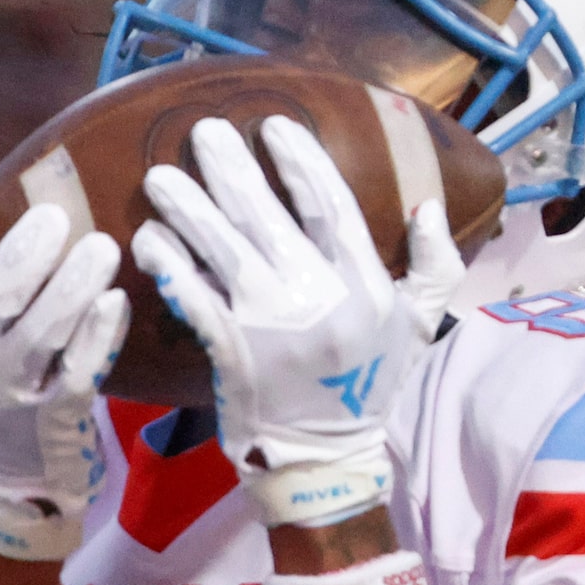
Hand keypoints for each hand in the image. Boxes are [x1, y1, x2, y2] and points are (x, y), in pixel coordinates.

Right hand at [0, 193, 128, 562]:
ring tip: (103, 247)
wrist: (14, 484)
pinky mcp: (54, 421)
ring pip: (38, 335)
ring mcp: (7, 397)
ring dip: (71, 287)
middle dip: (21, 257)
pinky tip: (115, 302)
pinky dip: (98, 336)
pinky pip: (79, 372)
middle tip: (57, 218)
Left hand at [133, 116, 461, 528]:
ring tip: (159, 175)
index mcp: (365, 285)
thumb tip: (428, 208)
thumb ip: (434, 267)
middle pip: (267, 215)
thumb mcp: (417, 327)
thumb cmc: (368, 386)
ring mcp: (272, 324)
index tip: (273, 126)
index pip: (330, 206)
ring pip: (222, 248)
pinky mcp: (232, 350)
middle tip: (203, 131)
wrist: (324, 458)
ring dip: (187, 207)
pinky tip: (150, 237)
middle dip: (231, 168)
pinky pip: (195, 294)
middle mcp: (319, 297)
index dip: (301, 161)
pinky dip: (170, 264)